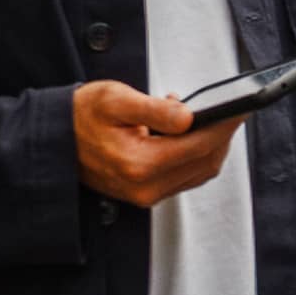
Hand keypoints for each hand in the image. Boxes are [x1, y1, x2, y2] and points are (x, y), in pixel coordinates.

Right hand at [71, 78, 245, 208]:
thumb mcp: (115, 100)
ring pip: (199, 172)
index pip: (199, 145)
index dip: (225, 125)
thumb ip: (154, 109)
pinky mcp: (145, 194)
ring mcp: (145, 195)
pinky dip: (196, 155)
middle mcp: (145, 187)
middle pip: (205, 162)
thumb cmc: (81, 116)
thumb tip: (189, 116)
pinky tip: (189, 133)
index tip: (241, 107)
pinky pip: (185, 177)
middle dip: (223, 135)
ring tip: (211, 117)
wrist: (54, 140)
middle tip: (232, 109)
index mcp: (138, 163)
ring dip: (212, 146)